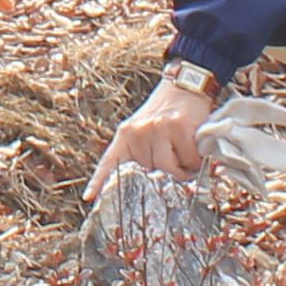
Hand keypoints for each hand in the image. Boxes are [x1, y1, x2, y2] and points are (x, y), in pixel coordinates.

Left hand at [86, 64, 220, 203]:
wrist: (184, 87)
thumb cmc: (165, 114)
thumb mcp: (143, 130)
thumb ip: (140, 153)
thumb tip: (145, 183)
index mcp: (126, 135)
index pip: (110, 162)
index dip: (99, 182)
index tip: (90, 198)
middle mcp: (138, 132)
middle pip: (149, 176)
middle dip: (165, 179)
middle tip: (176, 168)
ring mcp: (158, 129)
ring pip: (170, 170)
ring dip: (182, 171)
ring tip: (185, 160)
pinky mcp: (178, 127)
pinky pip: (188, 160)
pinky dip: (195, 161)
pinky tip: (194, 149)